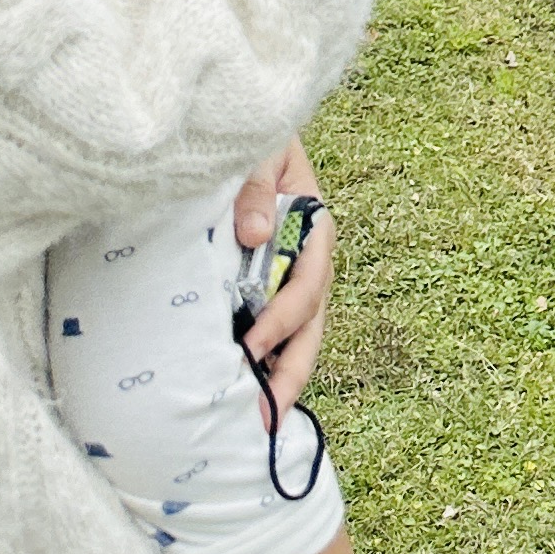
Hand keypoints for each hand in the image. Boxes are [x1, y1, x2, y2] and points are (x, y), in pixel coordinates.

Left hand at [233, 138, 335, 420]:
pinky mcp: (264, 286)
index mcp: (313, 226)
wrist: (240, 131)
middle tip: (268, 415)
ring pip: (297, 336)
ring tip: (262, 422)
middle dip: (290, 372)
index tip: (253, 345)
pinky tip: (245, 392)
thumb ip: (256, 185)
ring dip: (280, 377)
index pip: (307, 283)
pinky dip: (264, 361)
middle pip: (309, 324)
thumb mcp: (261, 148)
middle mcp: (308, 260)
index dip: (283, 317)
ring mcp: (289, 276)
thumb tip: (255, 234)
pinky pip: (272, 329)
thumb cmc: (253, 138)